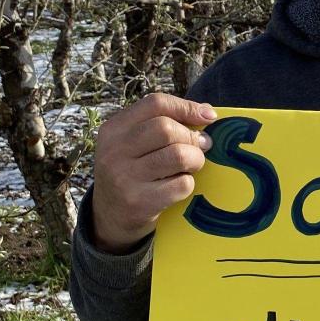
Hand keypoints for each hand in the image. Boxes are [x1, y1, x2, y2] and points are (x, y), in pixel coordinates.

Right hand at [91, 93, 216, 253]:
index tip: (208, 116)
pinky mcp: (139, 202)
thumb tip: (207, 112)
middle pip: (167, 129)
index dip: (187, 107)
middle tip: (201, 147)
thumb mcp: (135, 144)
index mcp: (114, 129)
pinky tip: (178, 186)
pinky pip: (181, 184)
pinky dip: (188, 184)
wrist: (110, 216)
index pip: (155, 104)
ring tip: (192, 165)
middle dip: (193, 138)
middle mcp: (114, 151)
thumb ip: (164, 124)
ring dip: (195, 160)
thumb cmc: (134, 171)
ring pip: (178, 155)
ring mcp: (124, 177)